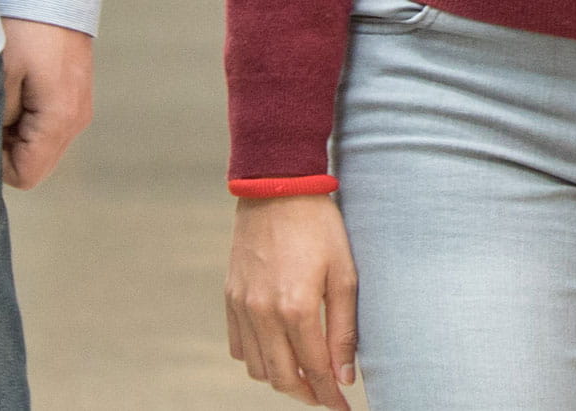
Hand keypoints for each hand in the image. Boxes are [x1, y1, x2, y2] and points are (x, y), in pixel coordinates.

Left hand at [0, 19, 93, 187]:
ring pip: (39, 144)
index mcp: (60, 119)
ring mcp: (79, 106)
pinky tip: (14, 83)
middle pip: (34, 163)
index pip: (25, 175)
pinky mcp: (74, 92)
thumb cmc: (22, 26)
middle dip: (5, 148)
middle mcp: (77, 118)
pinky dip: (25, 114)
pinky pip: (46, 123)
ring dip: (14, 130)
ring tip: (0, 91)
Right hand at [226, 194, 359, 406]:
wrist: (277, 188)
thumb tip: (345, 376)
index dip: (331, 395)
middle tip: (326, 394)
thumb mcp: (344, 275)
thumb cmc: (319, 227)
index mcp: (296, 308)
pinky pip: (239, 346)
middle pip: (282, 378)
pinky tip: (278, 350)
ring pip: (257, 368)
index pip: (315, 370)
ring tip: (305, 373)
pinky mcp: (230, 297)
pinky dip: (258, 358)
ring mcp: (242, 306)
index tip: (343, 408)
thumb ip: (344, 330)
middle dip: (307, 394)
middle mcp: (264, 313)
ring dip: (281, 378)